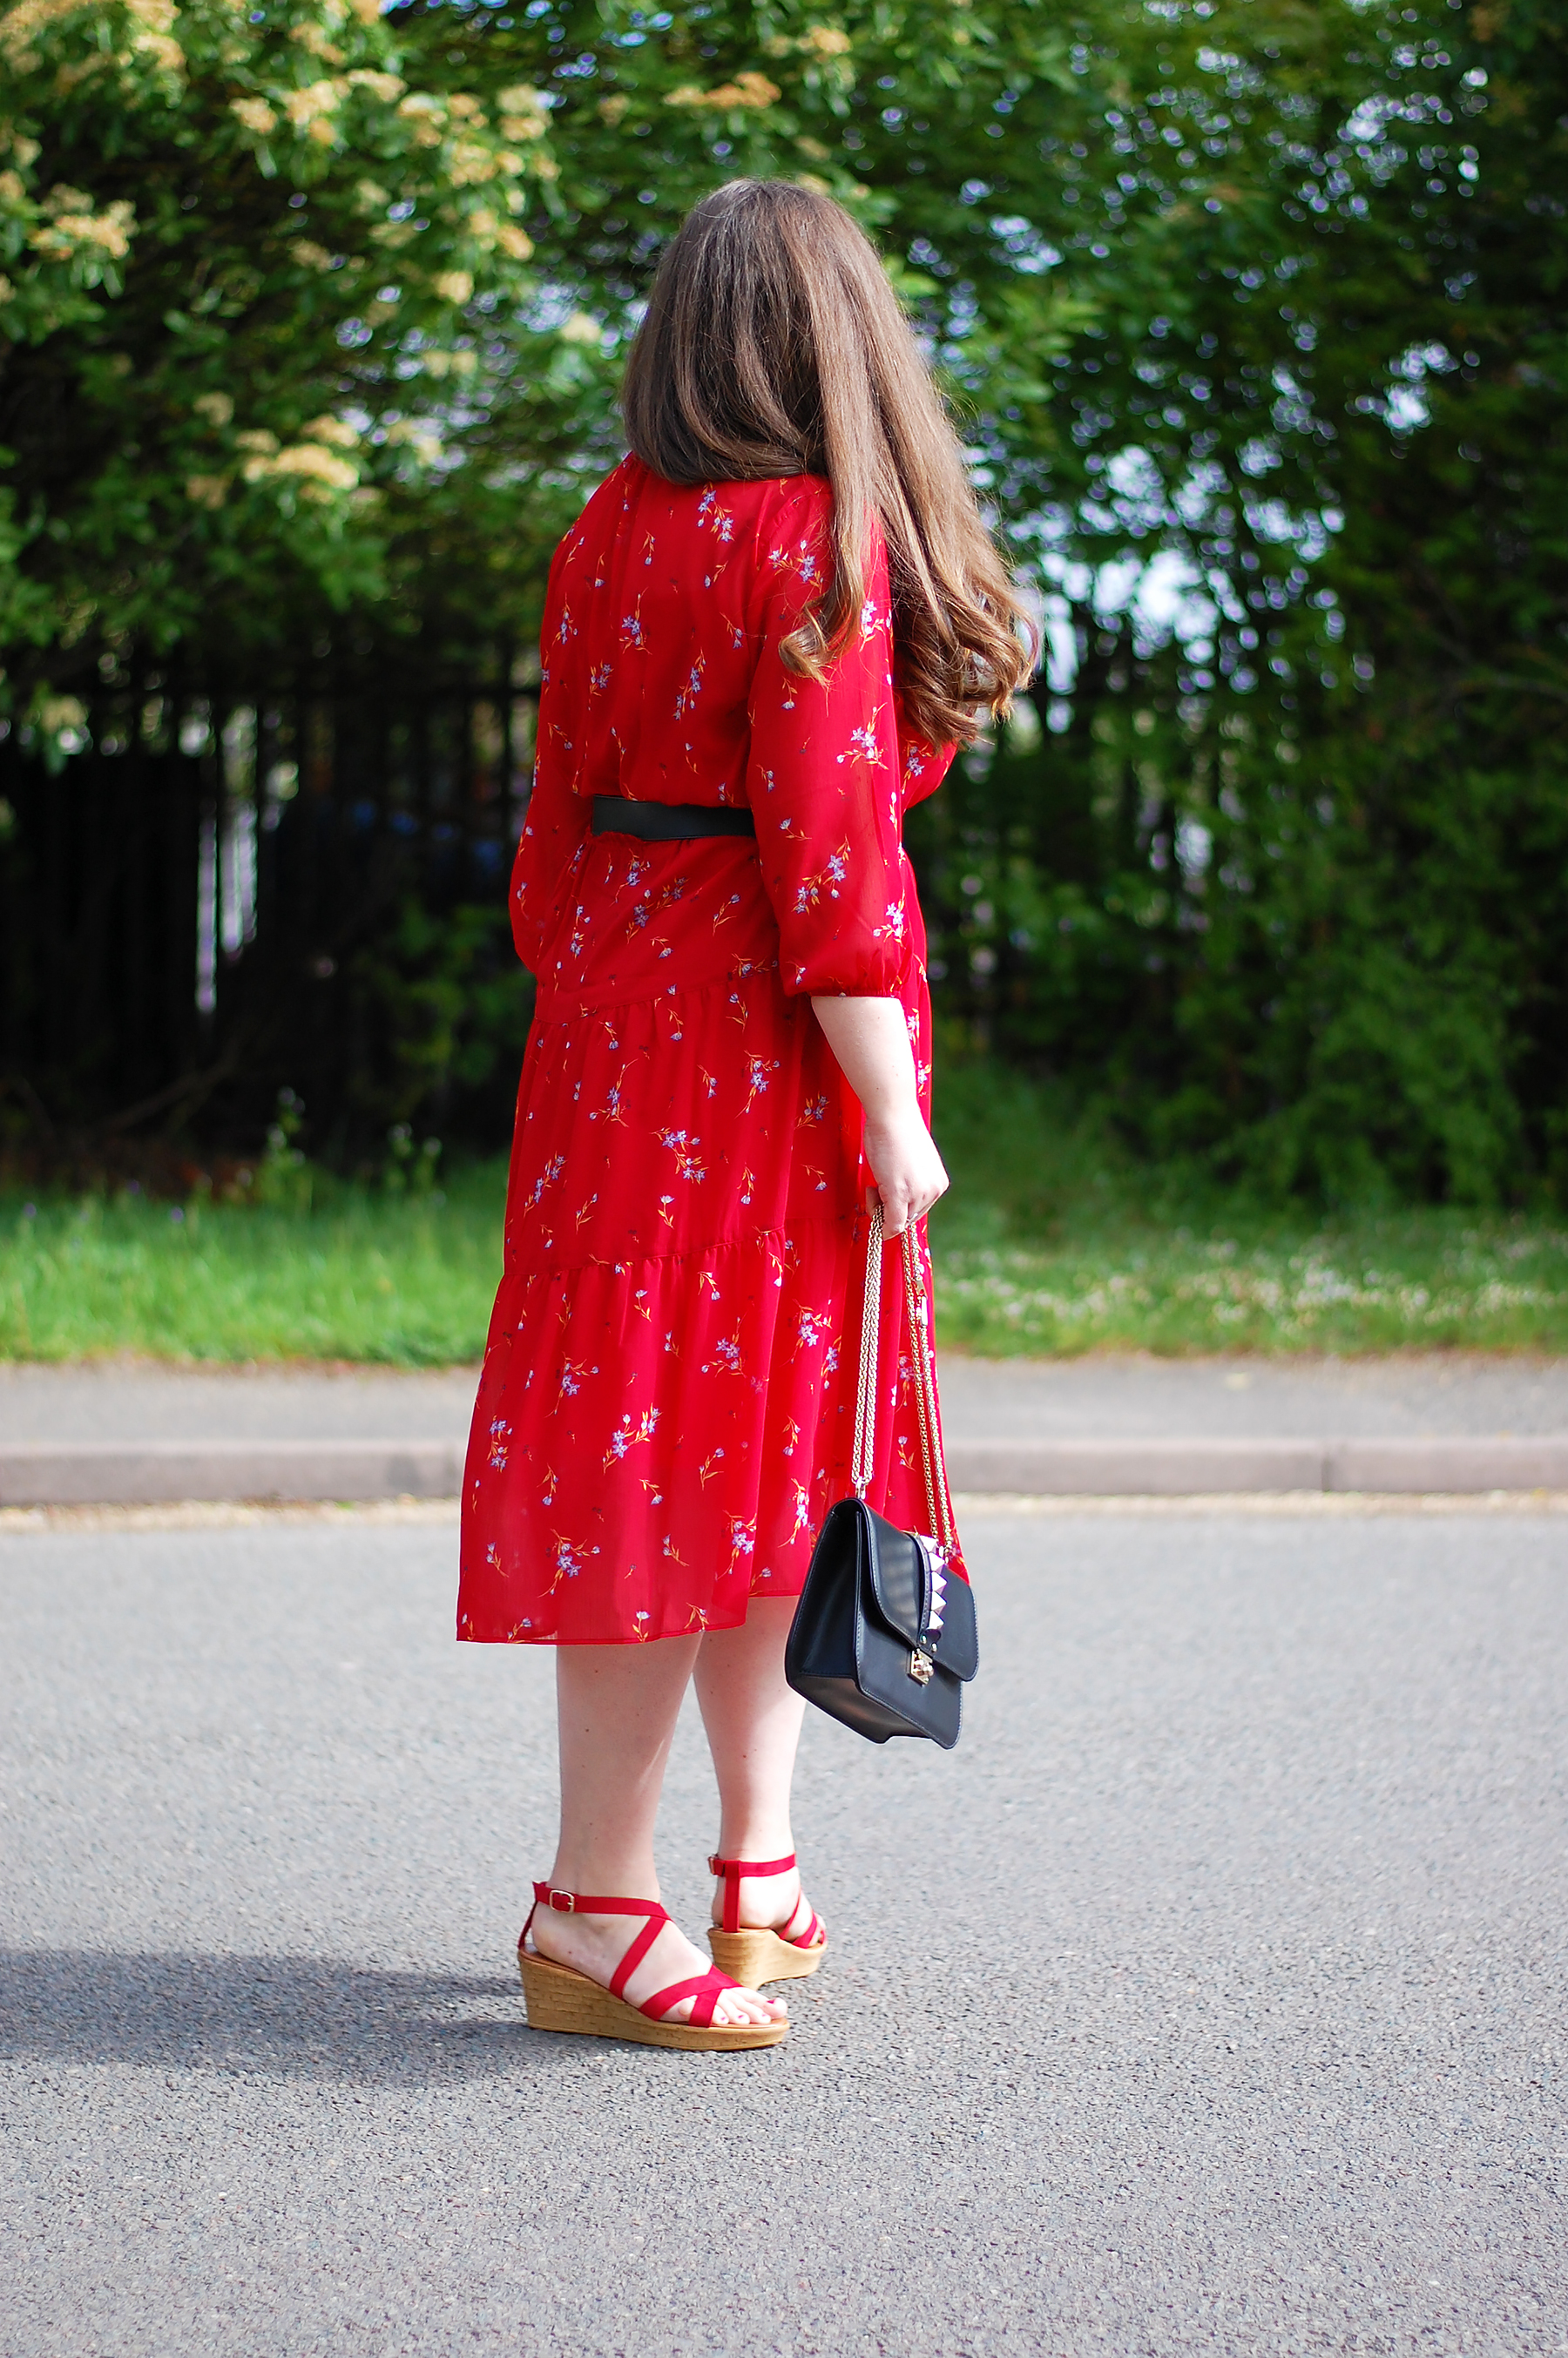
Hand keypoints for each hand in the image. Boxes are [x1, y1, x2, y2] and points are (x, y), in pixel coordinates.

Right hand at [807, 994, 950, 1237]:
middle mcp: (933, 1191)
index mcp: (939, 1183)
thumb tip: (897, 1201)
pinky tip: (872, 1196)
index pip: (919, 1210)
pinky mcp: (900, 1194)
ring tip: (874, 1184)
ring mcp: (918, 1194)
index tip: (885, 1191)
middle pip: (909, 1218)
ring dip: (881, 1210)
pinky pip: (893, 1224)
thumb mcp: (911, 1162)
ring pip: (899, 1222)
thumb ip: (911, 1181)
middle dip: (890, 1210)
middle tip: (875, 1187)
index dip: (900, 1206)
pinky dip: (882, 1224)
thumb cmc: (897, 1132)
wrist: (892, 1114)